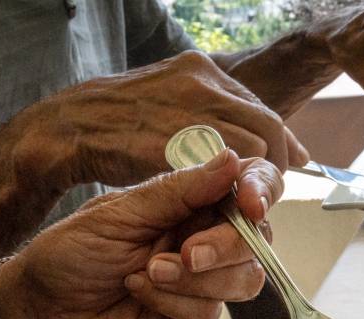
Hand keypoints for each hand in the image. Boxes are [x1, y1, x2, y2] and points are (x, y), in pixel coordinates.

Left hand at [0, 149, 282, 318]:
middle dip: (226, 247)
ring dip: (197, 279)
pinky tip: (137, 293)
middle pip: (256, 241)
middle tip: (186, 252)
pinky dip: (172, 303)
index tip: (250, 204)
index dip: (262, 191)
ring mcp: (201, 282)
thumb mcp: (121, 212)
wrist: (38, 307)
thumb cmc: (71, 251)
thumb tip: (232, 159)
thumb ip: (180, 191)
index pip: (251, 188)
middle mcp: (205, 238)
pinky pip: (209, 313)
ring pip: (244, 280)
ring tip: (147, 272)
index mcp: (192, 202)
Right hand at [22, 50, 308, 189]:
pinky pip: (219, 170)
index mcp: (201, 70)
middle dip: (271, 168)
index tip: (280, 173)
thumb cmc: (120, 127)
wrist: (64, 130)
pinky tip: (213, 204)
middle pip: (268, 130)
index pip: (266, 114)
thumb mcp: (174, 105)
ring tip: (238, 204)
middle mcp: (201, 82)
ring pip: (252, 150)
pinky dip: (223, 190)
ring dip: (251, 182)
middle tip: (260, 196)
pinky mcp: (172, 139)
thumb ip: (226, 119)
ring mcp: (186, 109)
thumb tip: (298, 152)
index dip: (277, 150)